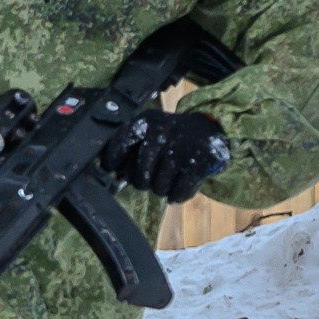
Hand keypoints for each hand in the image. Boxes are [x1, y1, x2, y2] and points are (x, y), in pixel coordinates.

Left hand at [99, 108, 231, 203]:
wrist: (207, 131)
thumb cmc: (170, 136)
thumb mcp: (149, 132)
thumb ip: (131, 150)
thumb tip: (117, 175)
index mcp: (147, 123)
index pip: (121, 142)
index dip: (112, 158)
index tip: (111, 168)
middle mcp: (162, 133)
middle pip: (140, 176)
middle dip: (143, 182)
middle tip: (150, 178)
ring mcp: (180, 149)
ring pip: (159, 188)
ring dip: (162, 189)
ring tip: (167, 179)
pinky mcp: (198, 164)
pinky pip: (178, 193)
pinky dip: (177, 196)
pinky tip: (178, 188)